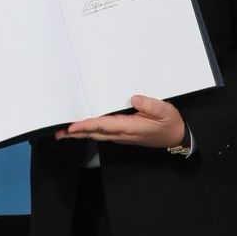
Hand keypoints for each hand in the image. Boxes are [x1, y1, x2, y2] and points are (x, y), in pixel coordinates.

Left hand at [55, 95, 186, 148]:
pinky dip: (91, 131)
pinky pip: (103, 134)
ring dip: (81, 133)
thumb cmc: (170, 123)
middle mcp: (123, 134)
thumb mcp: (165, 110)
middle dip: (77, 133)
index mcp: (131, 127)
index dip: (87, 126)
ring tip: (65, 132)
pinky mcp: (123, 135)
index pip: (104, 126)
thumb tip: (133, 98)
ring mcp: (122, 136)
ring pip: (98, 135)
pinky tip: (85, 128)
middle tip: (59, 132)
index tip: (72, 126)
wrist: (177, 136)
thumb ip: (150, 105)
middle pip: (95, 133)